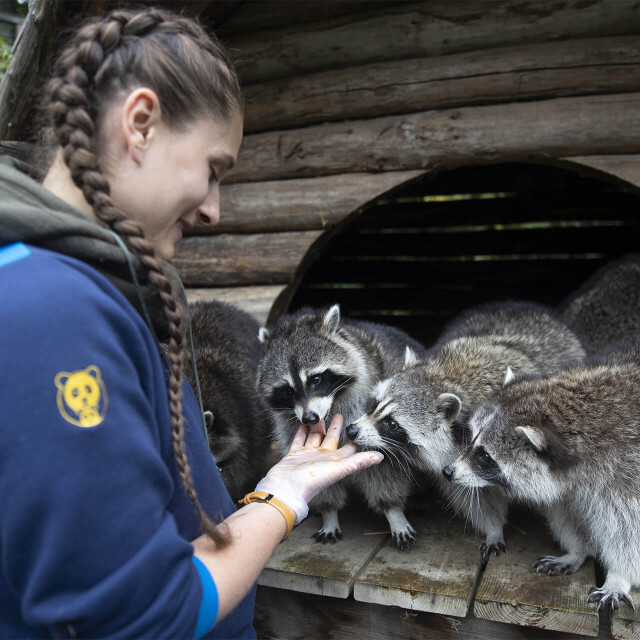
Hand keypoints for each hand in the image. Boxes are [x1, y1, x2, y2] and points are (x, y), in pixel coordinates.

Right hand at [254, 414, 382, 522]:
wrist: (287, 488)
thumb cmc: (313, 480)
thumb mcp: (339, 469)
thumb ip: (359, 461)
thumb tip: (380, 457)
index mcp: (335, 461)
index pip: (348, 448)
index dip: (353, 438)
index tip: (357, 426)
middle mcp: (322, 458)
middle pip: (331, 439)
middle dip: (335, 428)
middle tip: (339, 414)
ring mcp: (308, 455)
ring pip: (315, 437)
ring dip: (318, 427)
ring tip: (320, 415)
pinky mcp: (294, 454)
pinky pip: (299, 439)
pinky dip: (301, 431)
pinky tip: (303, 423)